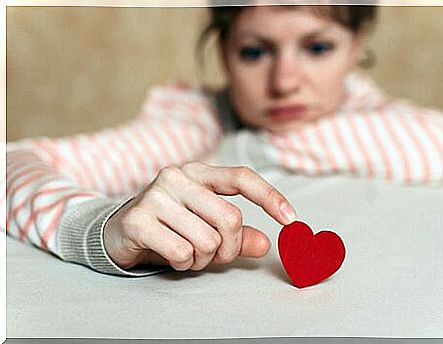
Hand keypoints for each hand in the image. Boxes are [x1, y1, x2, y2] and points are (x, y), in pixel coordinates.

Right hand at [103, 162, 296, 270]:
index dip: (269, 197)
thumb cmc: (169, 226)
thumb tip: (266, 244)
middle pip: (230, 219)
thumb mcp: (206, 227)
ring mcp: (157, 195)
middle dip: (229, 248)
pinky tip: (170, 255)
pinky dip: (184, 264)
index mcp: (199, 173)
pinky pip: (182, 253)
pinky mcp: (139, 219)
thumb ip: (237, 235)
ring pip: (207, 240)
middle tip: (214, 254)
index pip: (241, 177)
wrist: (118, 230)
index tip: (291, 220)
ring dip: (203, 259)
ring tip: (188, 252)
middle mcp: (179, 176)